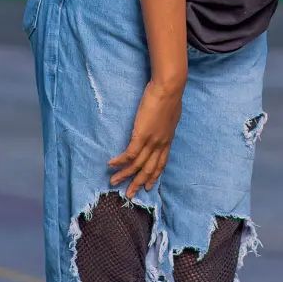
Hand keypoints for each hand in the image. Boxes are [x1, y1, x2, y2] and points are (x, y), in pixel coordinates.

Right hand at [107, 77, 183, 197]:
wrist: (170, 88)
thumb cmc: (171, 95)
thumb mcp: (171, 113)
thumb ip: (166, 122)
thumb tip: (163, 122)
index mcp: (168, 139)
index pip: (161, 163)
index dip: (153, 175)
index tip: (148, 186)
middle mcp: (160, 144)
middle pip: (149, 169)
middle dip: (138, 183)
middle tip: (129, 194)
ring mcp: (151, 141)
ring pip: (137, 165)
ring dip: (125, 175)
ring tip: (113, 182)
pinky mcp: (142, 135)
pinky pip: (129, 154)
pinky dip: (120, 161)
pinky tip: (111, 165)